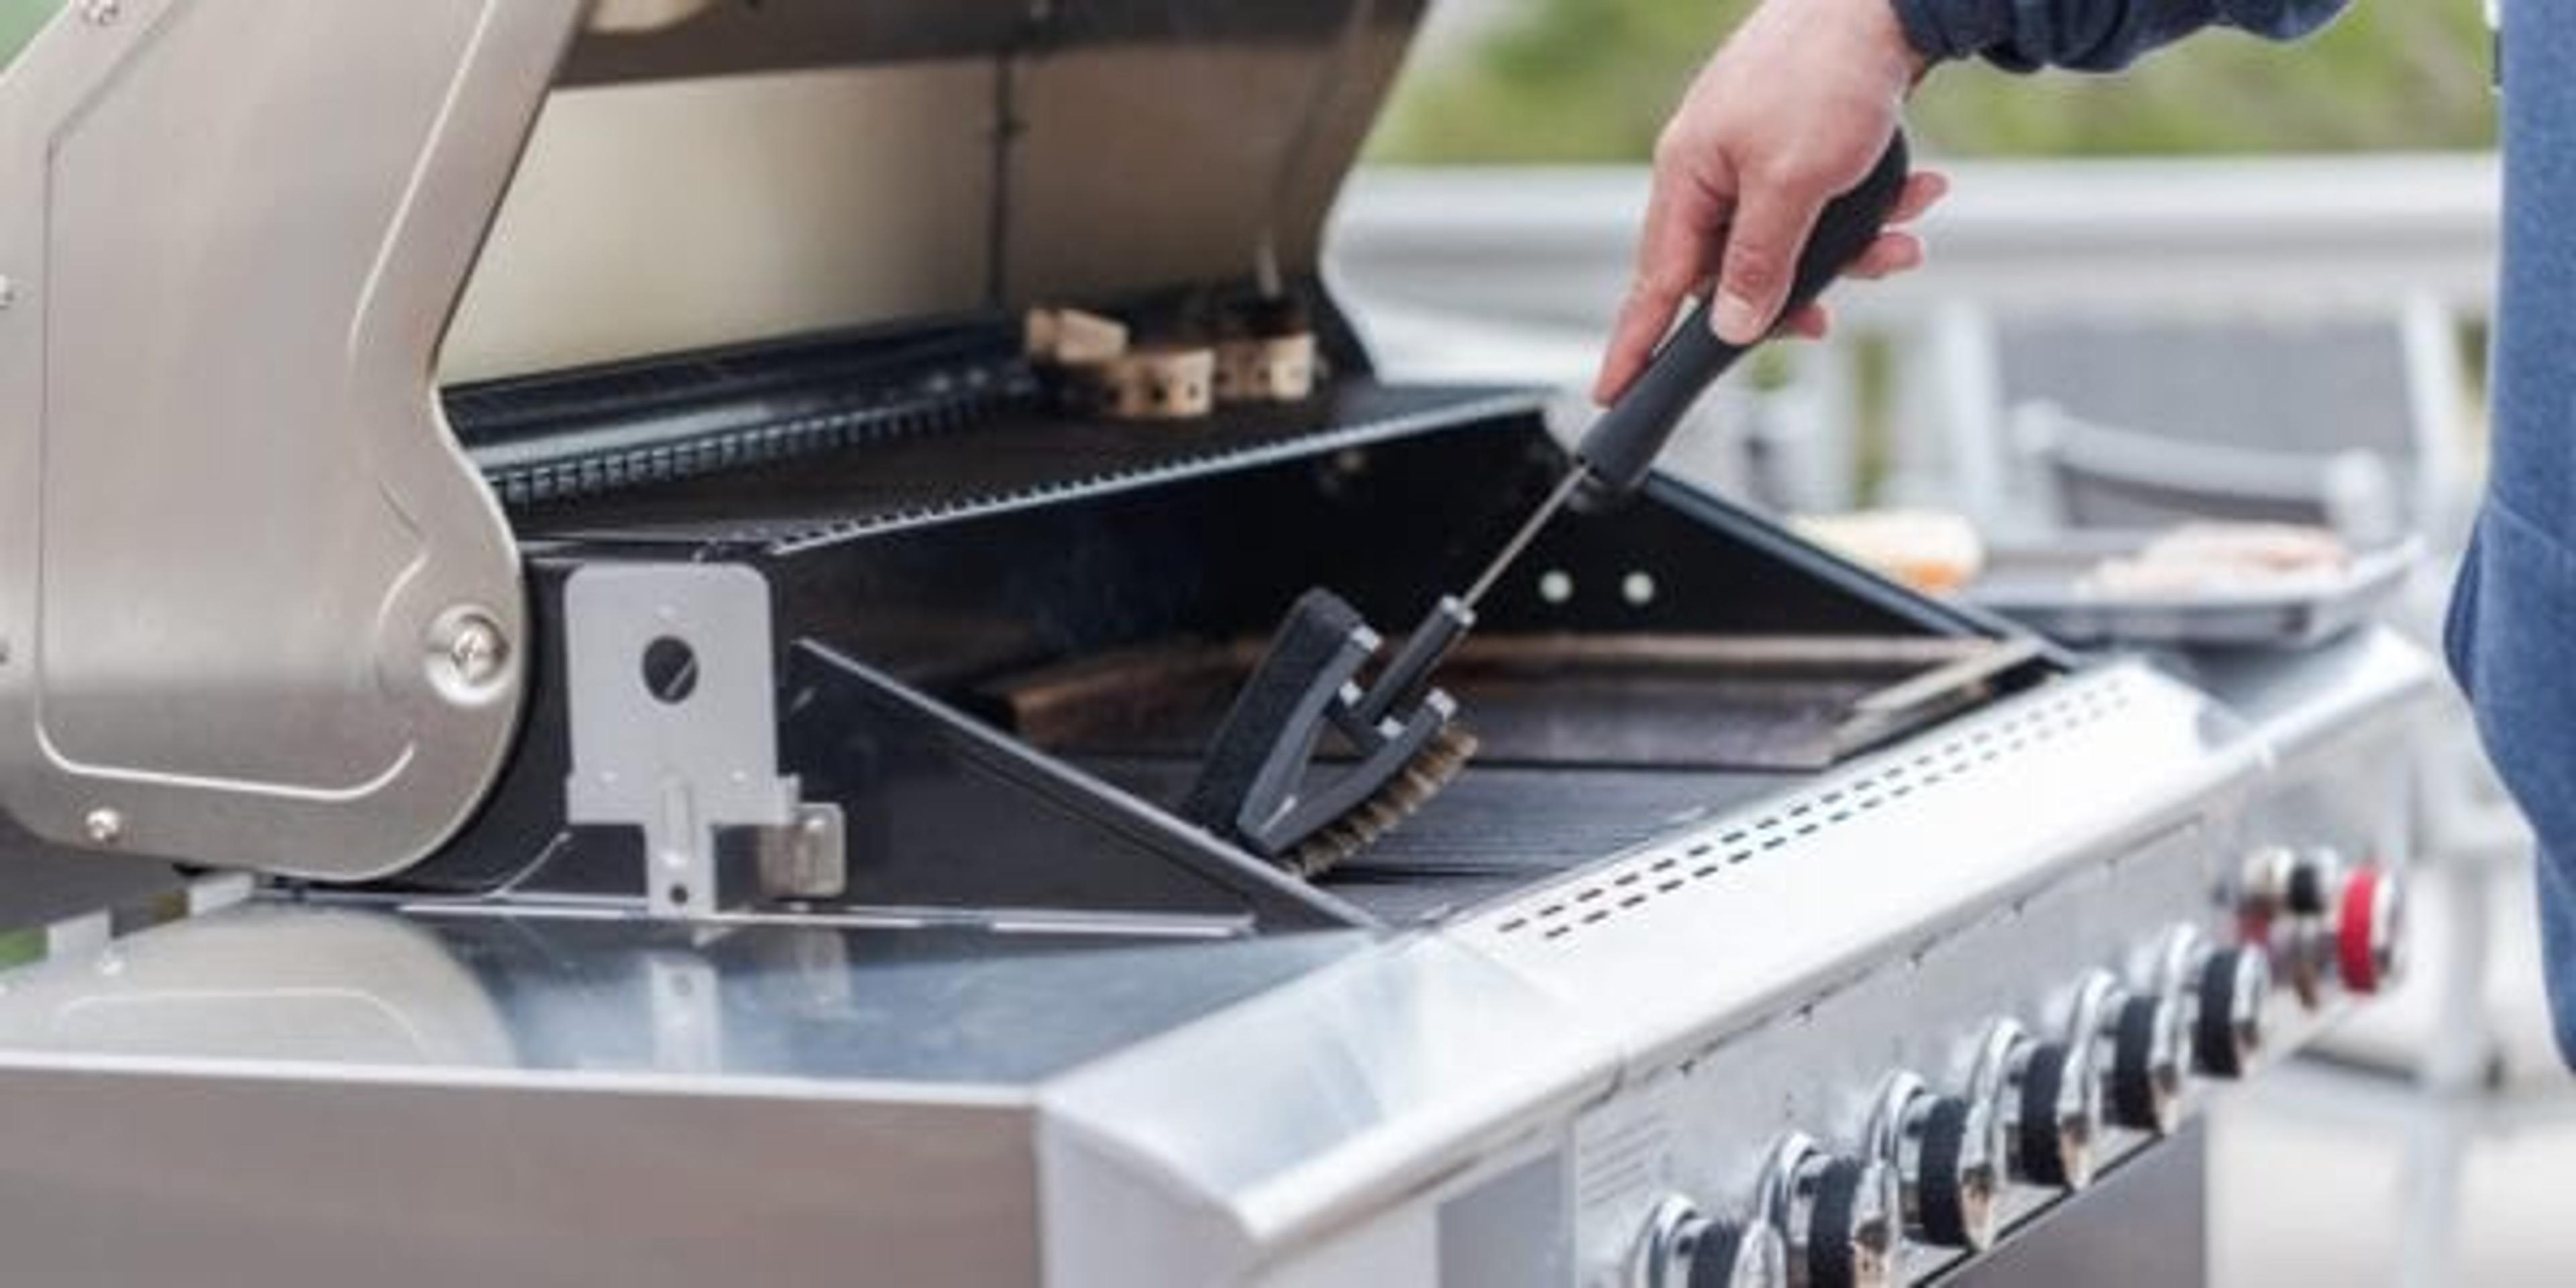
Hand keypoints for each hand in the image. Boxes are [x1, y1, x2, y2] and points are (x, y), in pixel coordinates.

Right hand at [1594, 0, 1943, 404]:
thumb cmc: (1825, 71)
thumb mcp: (1792, 184)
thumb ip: (1757, 262)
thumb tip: (1730, 324)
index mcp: (1689, 176)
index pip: (1655, 283)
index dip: (1634, 344)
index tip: (1614, 390)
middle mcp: (1713, 168)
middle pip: (1736, 269)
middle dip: (1796, 292)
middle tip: (1828, 317)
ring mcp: (1755, 152)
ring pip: (1793, 239)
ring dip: (1852, 249)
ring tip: (1899, 239)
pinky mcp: (1800, 139)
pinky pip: (1824, 202)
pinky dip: (1868, 208)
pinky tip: (1914, 192)